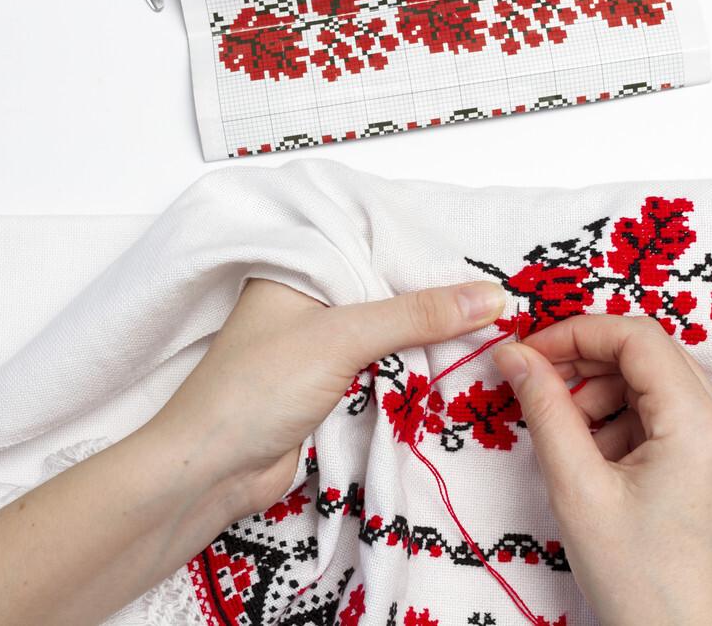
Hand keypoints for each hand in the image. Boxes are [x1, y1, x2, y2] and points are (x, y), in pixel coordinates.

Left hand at [146, 278, 506, 520]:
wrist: (212, 471)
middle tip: (499, 295)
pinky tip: (453, 362)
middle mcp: (309, 298)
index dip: (425, 248)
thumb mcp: (341, 337)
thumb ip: (415, 314)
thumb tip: (490, 297)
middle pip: (386, 288)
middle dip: (434, 296)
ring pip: (388, 329)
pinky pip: (382, 365)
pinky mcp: (329, 384)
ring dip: (428, 335)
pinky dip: (413, 367)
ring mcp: (319, 343)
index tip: (483, 256)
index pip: (373, 241)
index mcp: (298, 266)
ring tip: (491, 324)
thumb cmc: (256, 390)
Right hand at [492, 316, 711, 625]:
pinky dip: (620, 424)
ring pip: (650, 384)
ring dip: (600, 397)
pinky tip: (596, 464)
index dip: (574, 333)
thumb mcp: (577, 487)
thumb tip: (514, 355)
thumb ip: (545, 408)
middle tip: (535, 390)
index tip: (526, 353)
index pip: (635, 337)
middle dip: (584, 365)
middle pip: (645, 355)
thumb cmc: (639, 578)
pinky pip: (661, 415)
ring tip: (569, 446)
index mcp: (700, 422)